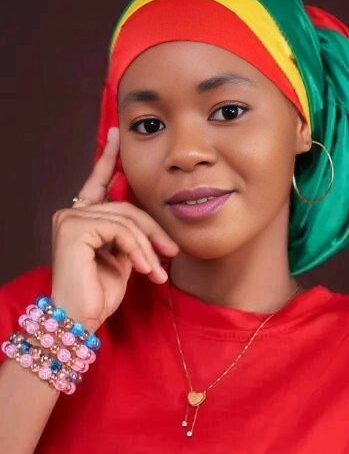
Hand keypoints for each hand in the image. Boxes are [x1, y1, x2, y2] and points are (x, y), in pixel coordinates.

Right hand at [51, 127, 178, 331]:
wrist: (82, 319)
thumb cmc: (100, 292)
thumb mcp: (124, 258)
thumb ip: (132, 236)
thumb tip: (156, 228)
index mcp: (83, 217)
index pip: (98, 182)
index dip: (109, 158)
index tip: (117, 134)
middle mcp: (72, 213)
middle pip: (127, 207)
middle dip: (153, 230)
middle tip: (172, 253)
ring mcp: (70, 218)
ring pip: (127, 219)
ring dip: (149, 247)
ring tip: (159, 271)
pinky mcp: (74, 228)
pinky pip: (121, 230)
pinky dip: (139, 251)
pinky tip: (146, 271)